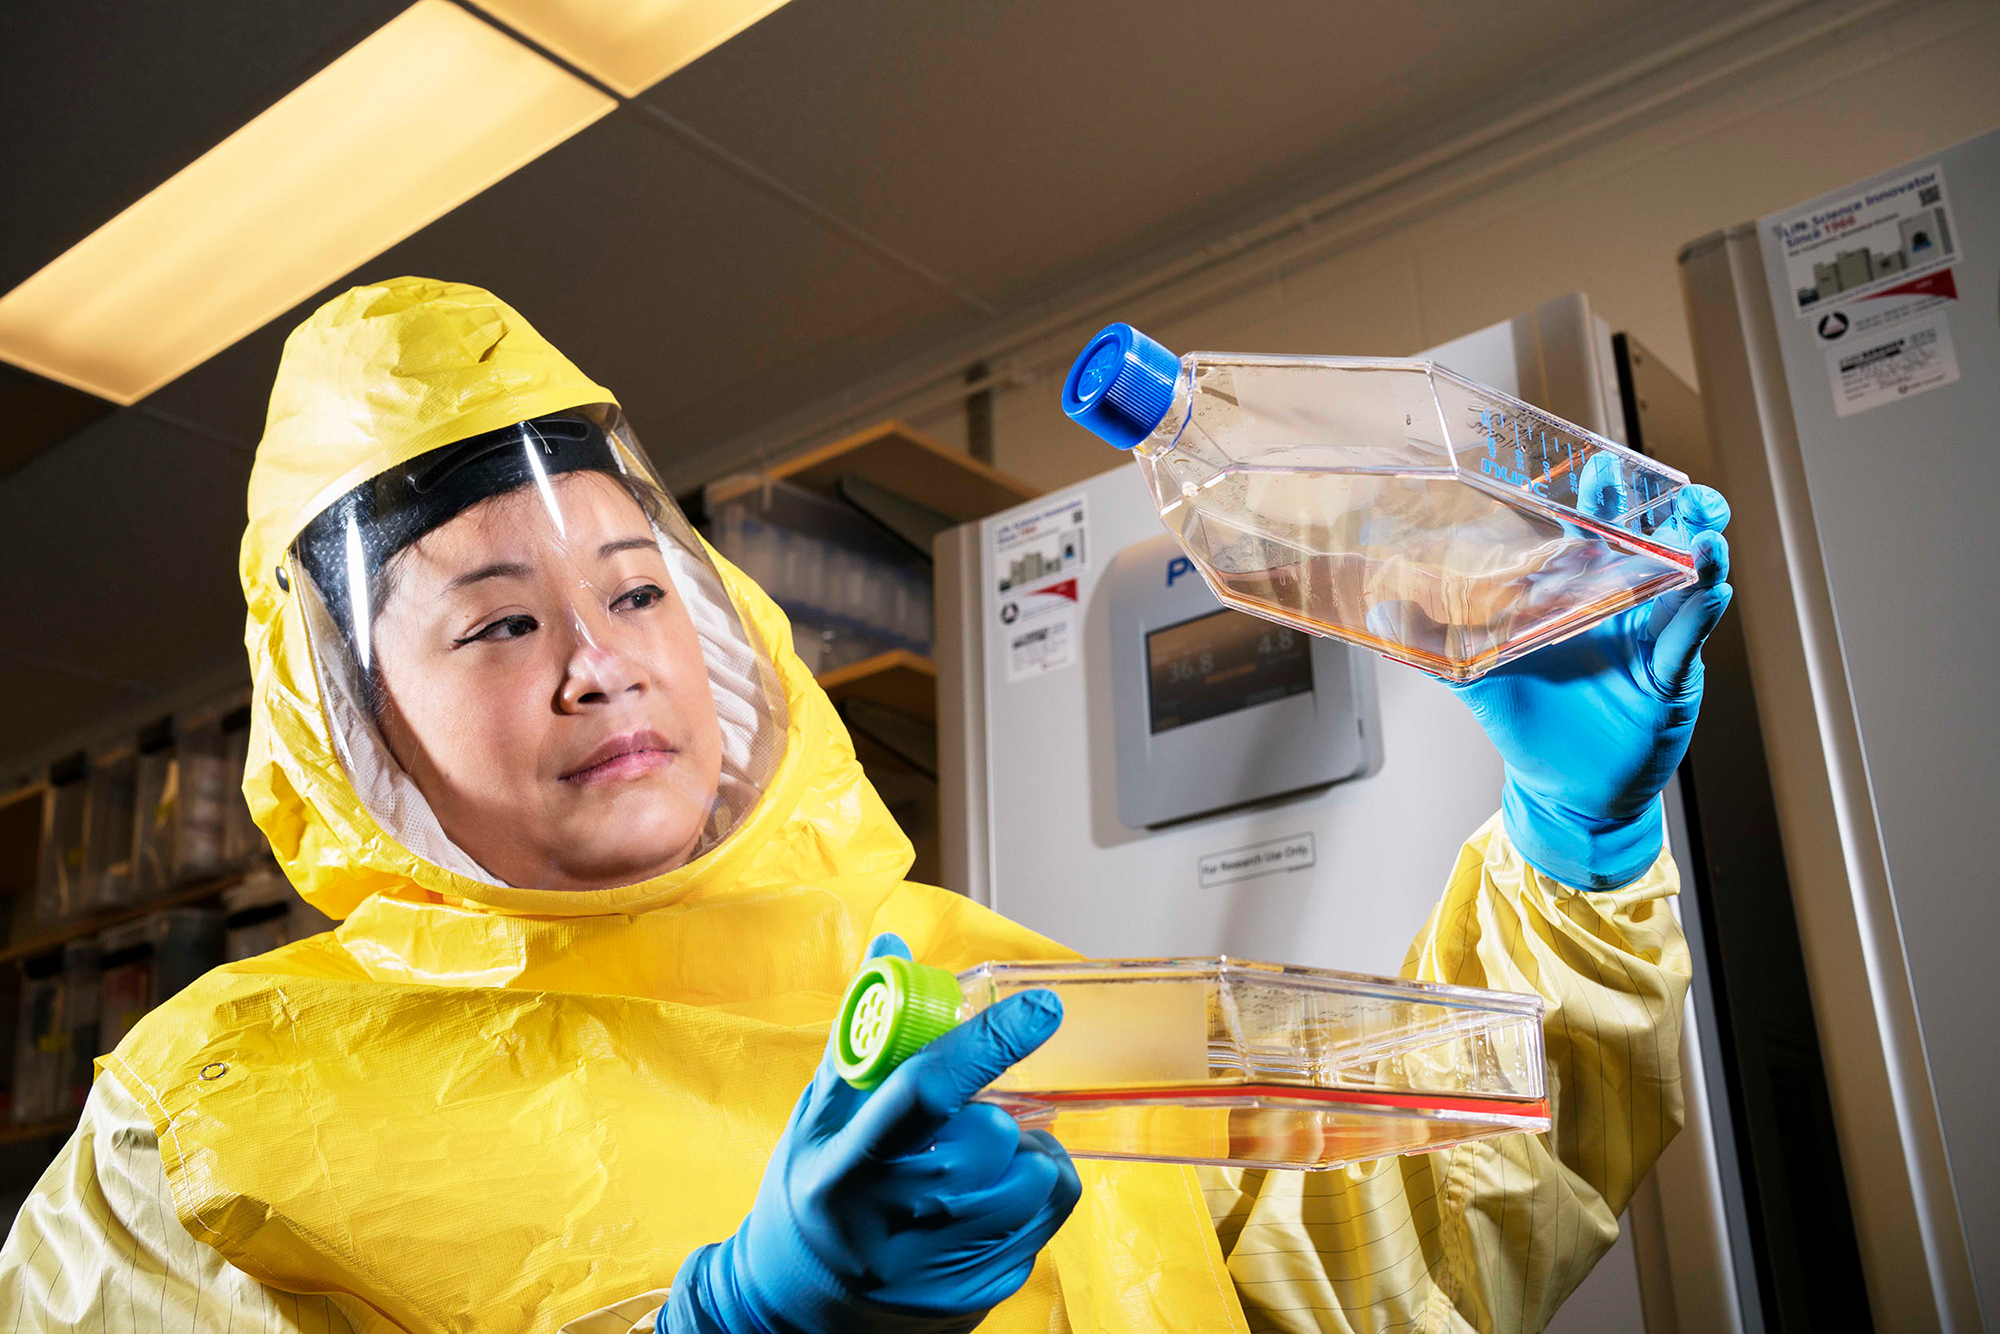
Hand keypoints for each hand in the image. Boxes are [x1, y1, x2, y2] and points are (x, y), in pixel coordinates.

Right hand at [663, 934, 1078, 1333]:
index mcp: (849, 1167)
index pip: (926, 1092)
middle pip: (993, 1133)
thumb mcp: (819, 1116)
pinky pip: (1049, 1214)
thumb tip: (894, 948)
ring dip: (1021, 1151)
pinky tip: (987, 1197)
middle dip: (989, 1112)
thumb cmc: (813, 1194)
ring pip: (1037, 1171)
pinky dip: (1032, 1191)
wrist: (802, 1311)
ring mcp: (947, 1264)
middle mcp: (900, 1220)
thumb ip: (864, 1035)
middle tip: (961, 1120)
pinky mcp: (987, 1289)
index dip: (987, 1044)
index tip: (1040, 1008)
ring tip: (976, 1159)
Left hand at [1449, 478, 1732, 888]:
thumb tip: (1377, 614)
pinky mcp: (1669, 676)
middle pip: (1651, 548)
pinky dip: (1700, 612)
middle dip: (1669, 515)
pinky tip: (1710, 589)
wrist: (1565, 790)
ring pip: (1682, 586)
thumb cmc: (1529, 723)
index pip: (1592, 536)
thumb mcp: (1477, 676)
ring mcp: (1648, 639)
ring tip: (1702, 537)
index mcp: (1576, 596)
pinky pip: (1688, 640)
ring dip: (1696, 558)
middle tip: (1676, 489)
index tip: (1605, 467)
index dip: (1602, 501)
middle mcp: (1618, 608)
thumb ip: (1432, 642)